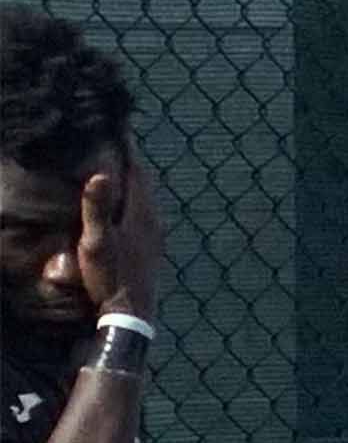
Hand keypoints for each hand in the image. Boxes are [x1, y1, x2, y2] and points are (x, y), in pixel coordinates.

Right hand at [76, 147, 164, 320]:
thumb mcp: (96, 242)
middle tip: (119, 141)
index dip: (128, 149)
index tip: (121, 128)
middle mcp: (155, 220)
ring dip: (134, 181)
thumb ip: (96, 208)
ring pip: (146, 198)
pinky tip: (126, 204)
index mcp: (142, 213)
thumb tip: (100, 174)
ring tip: (120, 166)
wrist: (131, 314)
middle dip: (132, 161)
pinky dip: (136, 199)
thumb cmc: (111, 277)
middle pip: (144, 182)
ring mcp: (157, 234)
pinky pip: (146, 212)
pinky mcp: (153, 246)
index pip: (137, 171)